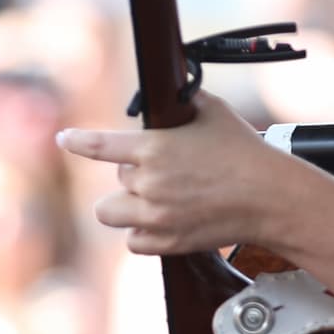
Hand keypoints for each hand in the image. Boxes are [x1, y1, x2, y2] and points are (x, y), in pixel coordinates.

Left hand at [56, 103, 326, 257]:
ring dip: (125, 206)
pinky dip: (141, 232)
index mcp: (154, 148)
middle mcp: (149, 183)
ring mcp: (156, 216)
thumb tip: (172, 91)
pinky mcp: (167, 242)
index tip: (64, 140)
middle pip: (116, 181)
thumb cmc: (244, 151)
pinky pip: (133, 241)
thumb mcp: (212, 112)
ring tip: (150, 200)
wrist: (270, 198)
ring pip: (111, 213)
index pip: (100, 146)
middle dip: (133, 175)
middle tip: (163, 172)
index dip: (77, 142)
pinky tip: (160, 221)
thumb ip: (183, 101)